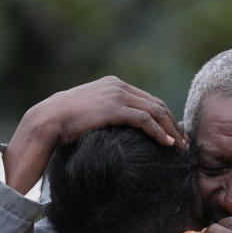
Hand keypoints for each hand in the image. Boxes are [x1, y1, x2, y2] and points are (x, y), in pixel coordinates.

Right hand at [4, 76, 184, 193]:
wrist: (47, 120)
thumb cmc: (63, 123)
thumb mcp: (88, 114)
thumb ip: (104, 115)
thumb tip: (113, 130)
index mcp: (113, 84)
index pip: (147, 99)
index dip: (164, 117)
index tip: (174, 133)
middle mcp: (117, 86)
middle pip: (156, 104)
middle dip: (173, 124)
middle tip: (184, 142)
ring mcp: (117, 95)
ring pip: (155, 111)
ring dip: (171, 130)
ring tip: (180, 147)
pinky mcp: (115, 108)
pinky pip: (145, 120)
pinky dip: (160, 132)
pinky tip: (168, 144)